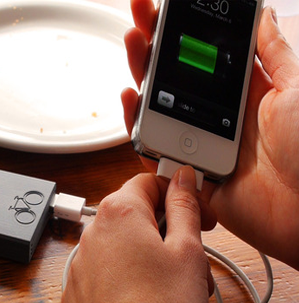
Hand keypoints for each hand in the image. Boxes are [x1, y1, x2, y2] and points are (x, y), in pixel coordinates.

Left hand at [61, 167, 213, 302]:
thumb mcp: (187, 249)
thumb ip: (185, 207)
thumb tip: (182, 180)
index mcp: (118, 212)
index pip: (149, 182)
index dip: (180, 194)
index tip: (199, 214)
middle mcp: (93, 232)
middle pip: (137, 215)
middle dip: (170, 231)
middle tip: (195, 255)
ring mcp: (82, 262)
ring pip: (126, 246)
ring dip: (154, 257)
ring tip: (178, 286)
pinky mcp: (79, 288)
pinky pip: (110, 271)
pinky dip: (131, 276)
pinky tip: (151, 299)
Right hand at [122, 1, 298, 268]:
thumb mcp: (295, 89)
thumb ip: (273, 54)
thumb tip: (261, 16)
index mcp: (243, 96)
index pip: (203, 57)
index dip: (183, 33)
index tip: (165, 8)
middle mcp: (217, 118)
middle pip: (175, 79)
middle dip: (156, 45)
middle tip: (140, 15)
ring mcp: (200, 144)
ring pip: (159, 110)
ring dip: (142, 75)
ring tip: (134, 44)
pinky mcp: (188, 173)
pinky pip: (154, 151)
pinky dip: (138, 128)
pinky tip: (132, 100)